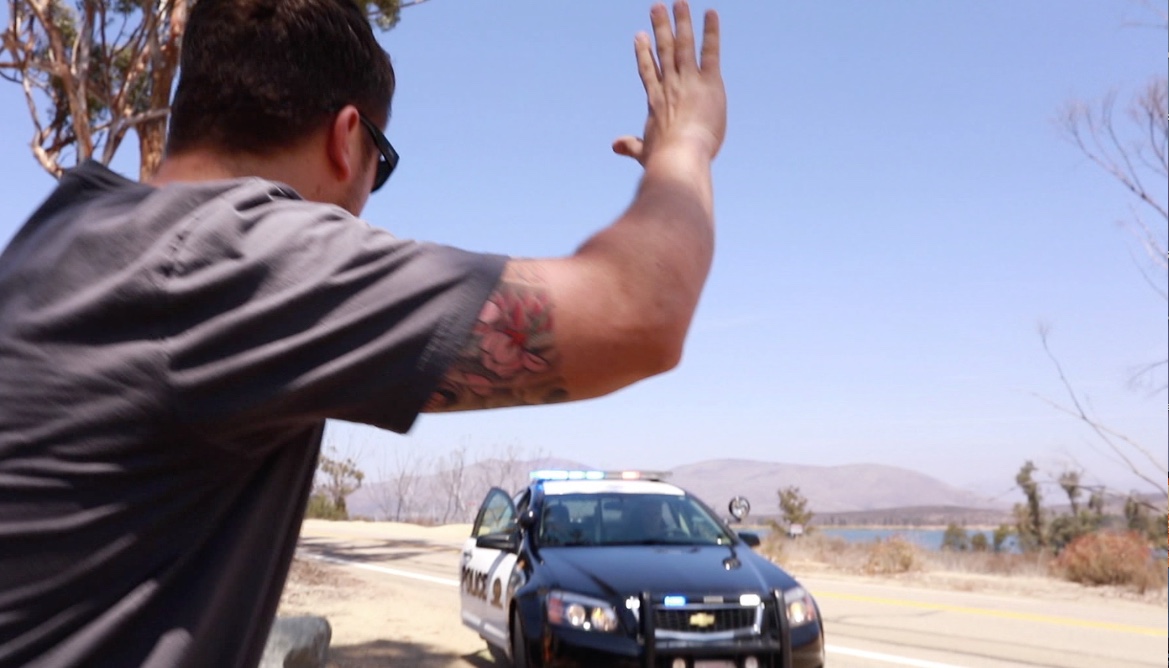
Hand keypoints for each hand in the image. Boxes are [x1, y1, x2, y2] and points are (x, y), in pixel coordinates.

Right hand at [612, 1, 725, 165]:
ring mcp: (687, 80)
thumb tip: (614, 146)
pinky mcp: (708, 82)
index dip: (643, 53)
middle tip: (657, 8)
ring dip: (681, 21)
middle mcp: (669, 85)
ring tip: (679, 2)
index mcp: (655, 101)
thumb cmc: (663, 158)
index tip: (639, 36)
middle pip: (664, 50)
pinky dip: (710, 32)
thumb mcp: (645, 152)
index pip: (648, 71)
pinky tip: (710, 14)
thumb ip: (631, 146)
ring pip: (683, 45)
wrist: (679, 154)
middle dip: (660, 28)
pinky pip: (710, 52)